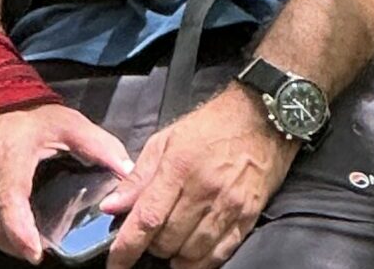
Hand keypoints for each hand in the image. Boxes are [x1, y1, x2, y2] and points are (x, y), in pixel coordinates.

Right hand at [0, 103, 132, 262]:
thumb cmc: (26, 114)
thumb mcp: (66, 123)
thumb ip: (98, 146)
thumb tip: (127, 171)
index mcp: (11, 157)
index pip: (9, 202)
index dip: (21, 233)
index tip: (35, 253)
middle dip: (17, 244)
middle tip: (37, 243)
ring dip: (1, 241)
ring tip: (21, 234)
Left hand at [103, 85, 296, 268]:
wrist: (261, 120)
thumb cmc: (209, 127)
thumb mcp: (166, 140)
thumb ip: (138, 177)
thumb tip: (112, 206)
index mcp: (178, 167)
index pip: (147, 217)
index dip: (128, 246)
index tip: (116, 263)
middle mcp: (204, 190)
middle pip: (168, 240)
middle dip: (151, 246)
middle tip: (150, 235)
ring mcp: (228, 207)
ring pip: (192, 253)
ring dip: (175, 256)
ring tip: (170, 243)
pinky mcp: (247, 218)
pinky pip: (220, 255)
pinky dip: (201, 263)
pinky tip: (191, 256)